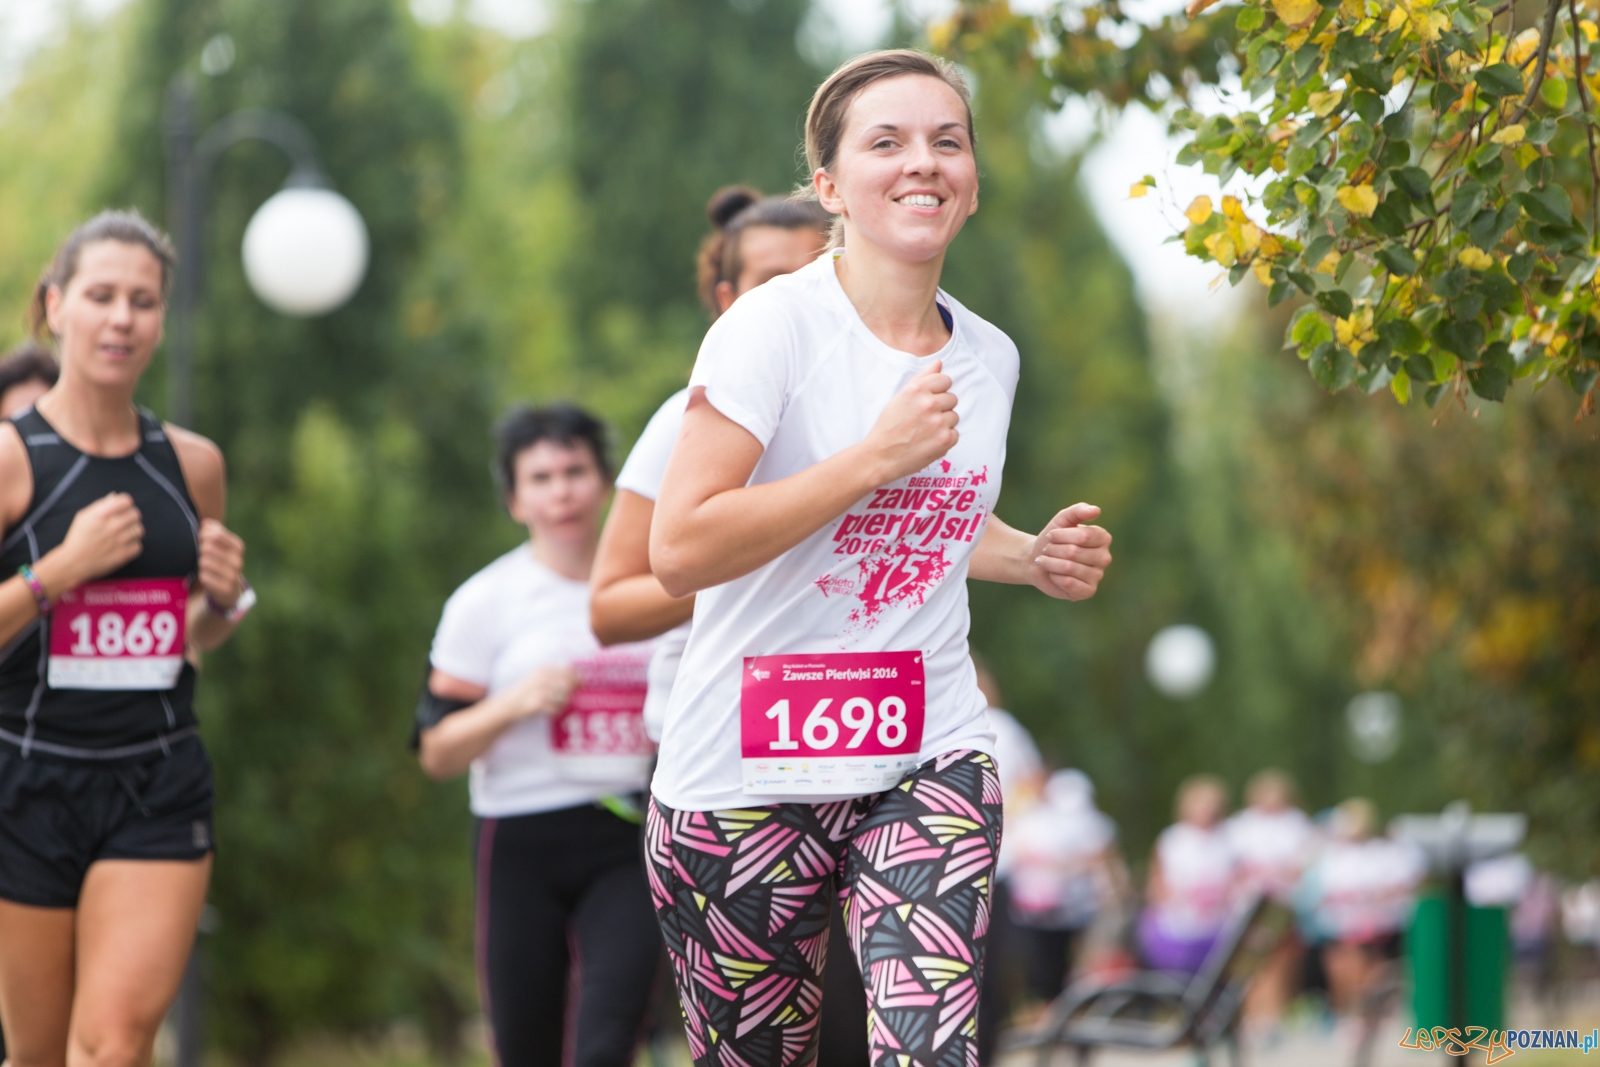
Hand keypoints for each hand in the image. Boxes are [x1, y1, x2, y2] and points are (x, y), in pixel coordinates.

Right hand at [53, 493, 143, 587]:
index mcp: (102, 514)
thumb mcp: (83, 517)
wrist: (73, 562)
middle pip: (136, 514)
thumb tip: (115, 496)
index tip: (122, 508)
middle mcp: (113, 526)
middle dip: (130, 516)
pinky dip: (132, 545)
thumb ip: (100, 505)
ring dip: (132, 531)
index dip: (125, 503)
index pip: (126, 501)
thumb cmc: (78, 538)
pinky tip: (123, 546)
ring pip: (139, 529)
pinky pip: (138, 545)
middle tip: (123, 522)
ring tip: (123, 535)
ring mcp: (120, 541)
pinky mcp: (125, 554)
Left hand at [197, 519, 245, 608]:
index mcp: (238, 547)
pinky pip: (204, 577)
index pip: (215, 534)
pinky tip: (208, 578)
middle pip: (208, 547)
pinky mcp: (226, 588)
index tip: (202, 539)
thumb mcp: (220, 544)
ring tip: (206, 567)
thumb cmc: (220, 561)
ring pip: (204, 562)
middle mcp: (238, 561)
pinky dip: (202, 576)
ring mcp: (233, 575)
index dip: (204, 535)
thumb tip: (207, 523)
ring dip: (201, 564)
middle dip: (201, 550)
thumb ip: (214, 531)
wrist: (229, 589)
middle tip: (203, 554)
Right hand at [508, 664, 578, 719]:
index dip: (578, 678)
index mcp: (544, 669)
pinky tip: (553, 710)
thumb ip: (556, 675)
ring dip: (565, 702)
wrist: (508, 704)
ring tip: (559, 704)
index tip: (582, 684)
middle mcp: (542, 678)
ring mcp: (539, 690)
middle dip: (573, 691)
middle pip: (568, 684)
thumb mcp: (539, 677)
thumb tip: (581, 679)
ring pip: (564, 697)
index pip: (568, 671)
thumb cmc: (528, 691)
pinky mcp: (537, 704)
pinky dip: (557, 711)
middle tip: (571, 696)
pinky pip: (556, 708)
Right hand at [860, 362, 958, 483]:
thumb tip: (939, 362)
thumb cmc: (889, 426)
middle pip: (952, 398)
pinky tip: (928, 442)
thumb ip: (922, 378)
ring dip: (943, 424)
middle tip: (923, 419)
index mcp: (917, 389)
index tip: (927, 401)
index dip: (937, 391)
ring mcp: (938, 422)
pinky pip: (955, 434)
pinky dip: (944, 439)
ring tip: (925, 431)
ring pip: (954, 417)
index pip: (945, 380)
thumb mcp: (901, 397)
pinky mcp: (944, 440)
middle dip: (941, 408)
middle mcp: (929, 403)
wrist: (880, 456)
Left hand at [1028, 503, 1111, 600]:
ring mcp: (1098, 576)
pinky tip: (1053, 574)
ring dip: (1050, 563)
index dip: (1061, 535)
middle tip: (1048, 550)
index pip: (1083, 536)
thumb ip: (1078, 511)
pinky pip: (1069, 583)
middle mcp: (1105, 557)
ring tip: (1045, 561)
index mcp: (1103, 538)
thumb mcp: (1062, 520)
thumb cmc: (1053, 539)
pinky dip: (1054, 577)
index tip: (1051, 536)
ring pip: (1069, 568)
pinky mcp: (1088, 591)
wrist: (1036, 560)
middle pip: (1074, 552)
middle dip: (1053, 550)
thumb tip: (1096, 510)